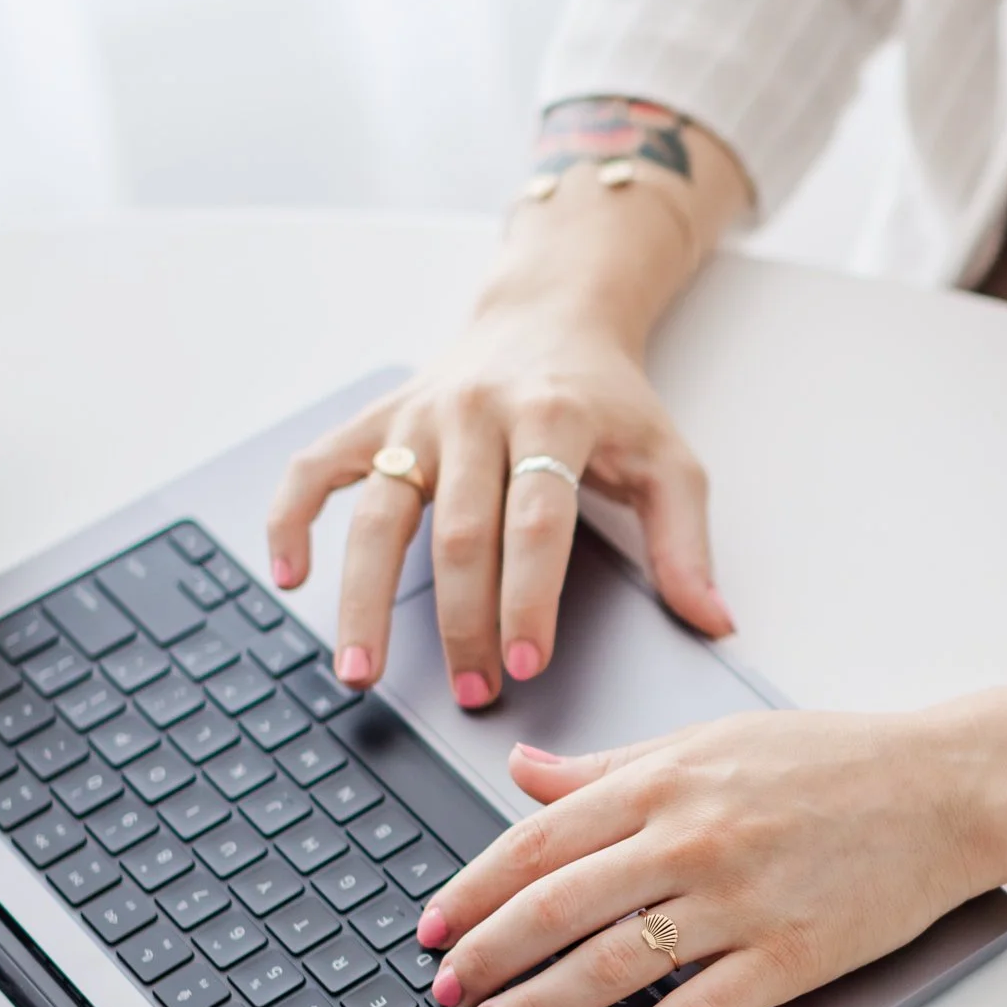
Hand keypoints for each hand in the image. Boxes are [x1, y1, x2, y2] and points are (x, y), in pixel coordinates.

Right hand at [266, 301, 732, 705]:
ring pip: (377, 513)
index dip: (529, 597)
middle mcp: (477, 413)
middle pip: (459, 532)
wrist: (549, 314)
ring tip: (360, 672)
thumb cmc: (609, 400)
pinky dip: (292, 519)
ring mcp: (417, 416)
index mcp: (553, 418)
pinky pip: (315, 469)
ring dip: (364, 600)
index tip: (528, 664)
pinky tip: (292, 578)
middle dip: (462, 621)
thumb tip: (714, 622)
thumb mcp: (667, 458)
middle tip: (472, 693)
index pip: (536, 521)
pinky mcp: (374, 419)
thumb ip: (687, 542)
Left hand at [417, 709, 992, 1006]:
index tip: (435, 927)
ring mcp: (741, 900)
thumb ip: (610, 765)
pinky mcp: (789, 955)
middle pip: (557, 908)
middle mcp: (692, 838)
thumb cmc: (831, 762)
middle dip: (488, 956)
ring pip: (611, 965)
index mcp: (665, 781)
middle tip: (447, 992)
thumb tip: (523, 771)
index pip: (538, 841)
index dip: (472, 890)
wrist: (944, 789)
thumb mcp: (708, 742)